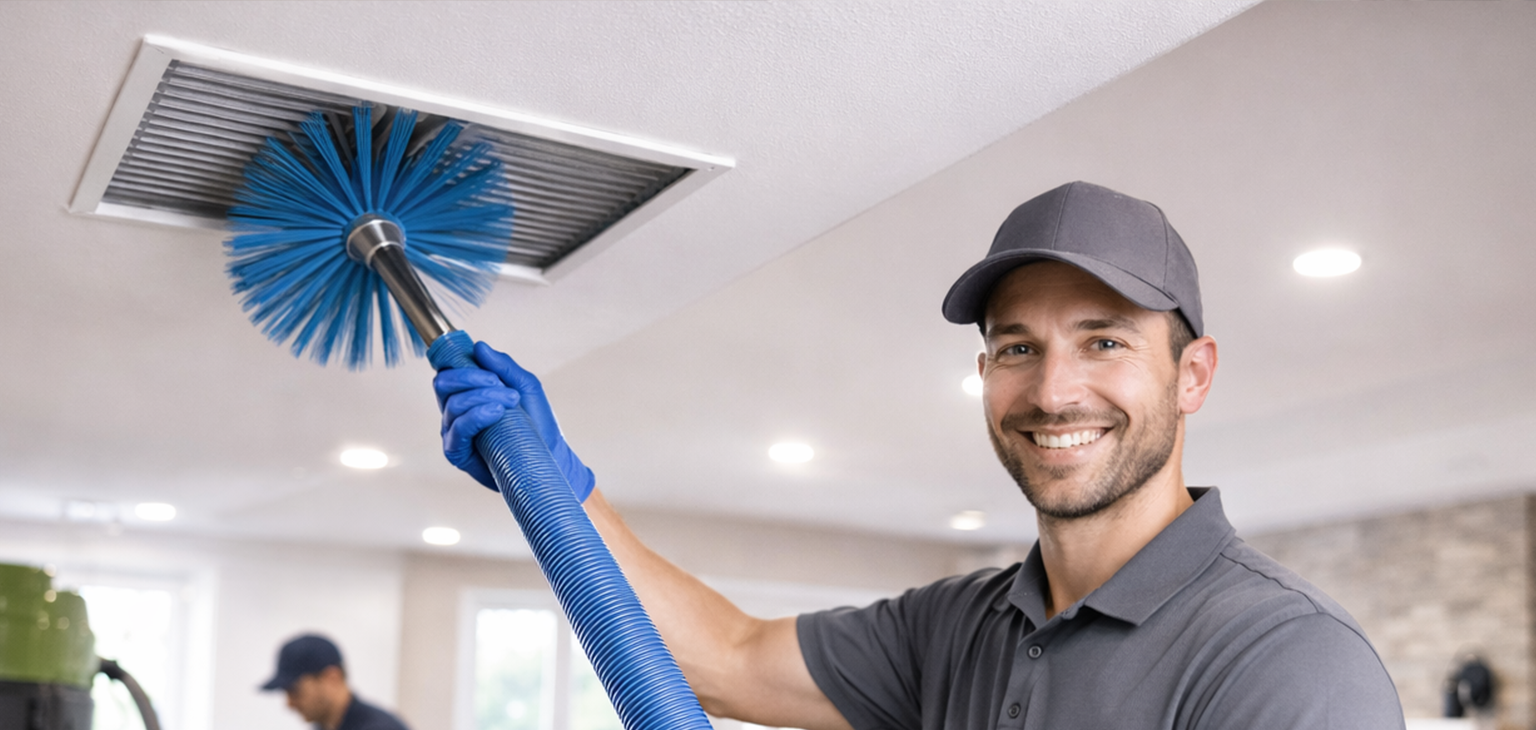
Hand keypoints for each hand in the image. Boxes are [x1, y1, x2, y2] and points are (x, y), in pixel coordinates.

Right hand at [433, 341, 594, 500]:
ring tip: (510, 403)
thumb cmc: (537, 421)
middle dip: (470, 378)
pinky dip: (475, 416)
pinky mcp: (458, 453)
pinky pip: (457, 429)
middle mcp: (456, 411)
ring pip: (453, 405)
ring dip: (482, 397)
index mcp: (468, 393)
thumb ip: (503, 366)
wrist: (549, 455)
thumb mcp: (525, 386)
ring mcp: (455, 432)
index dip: (459, 363)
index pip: (448, 371)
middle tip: (498, 383)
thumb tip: (479, 347)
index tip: (482, 364)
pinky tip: (496, 413)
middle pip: (443, 383)